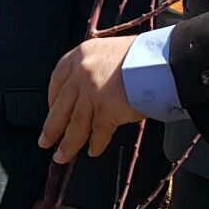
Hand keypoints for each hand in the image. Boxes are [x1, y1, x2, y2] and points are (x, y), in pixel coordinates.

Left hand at [40, 36, 143, 162]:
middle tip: (45, 142)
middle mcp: (81, 73)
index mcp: (79, 56)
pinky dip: (95, 144)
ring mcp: (92, 92)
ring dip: (67, 144)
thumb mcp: (109, 52)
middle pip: (61, 107)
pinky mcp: (107, 109)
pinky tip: (93, 151)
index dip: (52, 101)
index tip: (52, 112)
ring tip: (61, 156)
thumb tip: (86, 92)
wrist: (163, 60)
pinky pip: (98, 132)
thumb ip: (94, 69)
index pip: (57, 82)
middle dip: (51, 129)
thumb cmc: (142, 56)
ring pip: (75, 124)